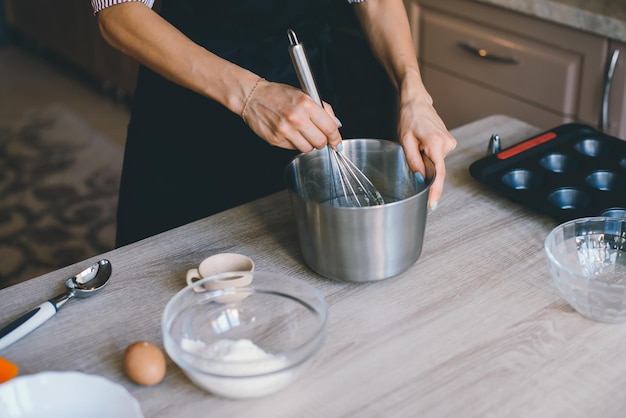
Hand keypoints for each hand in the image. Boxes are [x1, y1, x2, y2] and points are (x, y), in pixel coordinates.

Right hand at [241, 79, 341, 152]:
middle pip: (320, 142)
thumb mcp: (304, 95)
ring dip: (308, 144)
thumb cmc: (279, 95)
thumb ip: (323, 110)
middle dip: (322, 141)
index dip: (336, 138)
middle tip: (318, 137)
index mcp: (306, 104)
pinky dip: (295, 143)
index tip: (336, 143)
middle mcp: (296, 118)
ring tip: (301, 133)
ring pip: (308, 149)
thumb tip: (336, 125)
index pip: (330, 128)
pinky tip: (289, 133)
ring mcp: (285, 131)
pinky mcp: (276, 140)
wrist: (253, 97)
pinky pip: (293, 149)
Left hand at [397, 85, 456, 209]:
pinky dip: (429, 155)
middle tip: (413, 152)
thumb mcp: (405, 141)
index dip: (435, 191)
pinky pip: (437, 157)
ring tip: (417, 143)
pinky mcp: (449, 143)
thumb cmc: (410, 117)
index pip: (438, 174)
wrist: (417, 102)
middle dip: (424, 168)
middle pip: (436, 169)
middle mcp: (447, 144)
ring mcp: (450, 143)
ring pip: (436, 163)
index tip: (432, 204)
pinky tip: (423, 143)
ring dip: (425, 159)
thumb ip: (414, 161)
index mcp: (435, 143)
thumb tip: (420, 178)